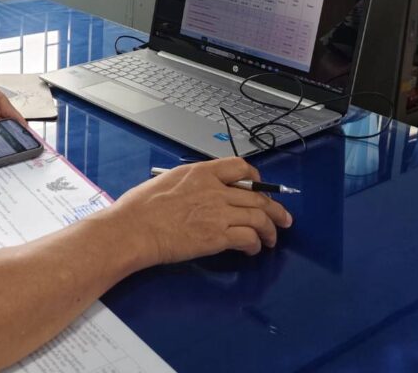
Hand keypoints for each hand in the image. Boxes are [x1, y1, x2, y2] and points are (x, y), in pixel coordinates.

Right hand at [110, 157, 292, 268]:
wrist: (134, 228)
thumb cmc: (140, 208)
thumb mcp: (166, 181)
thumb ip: (190, 184)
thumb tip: (200, 193)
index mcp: (200, 172)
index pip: (240, 167)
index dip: (257, 179)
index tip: (260, 188)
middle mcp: (214, 189)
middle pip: (258, 195)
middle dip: (275, 209)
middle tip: (283, 218)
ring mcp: (218, 212)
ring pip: (259, 217)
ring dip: (270, 229)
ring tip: (272, 238)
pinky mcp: (218, 236)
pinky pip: (249, 238)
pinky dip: (255, 244)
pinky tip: (253, 249)